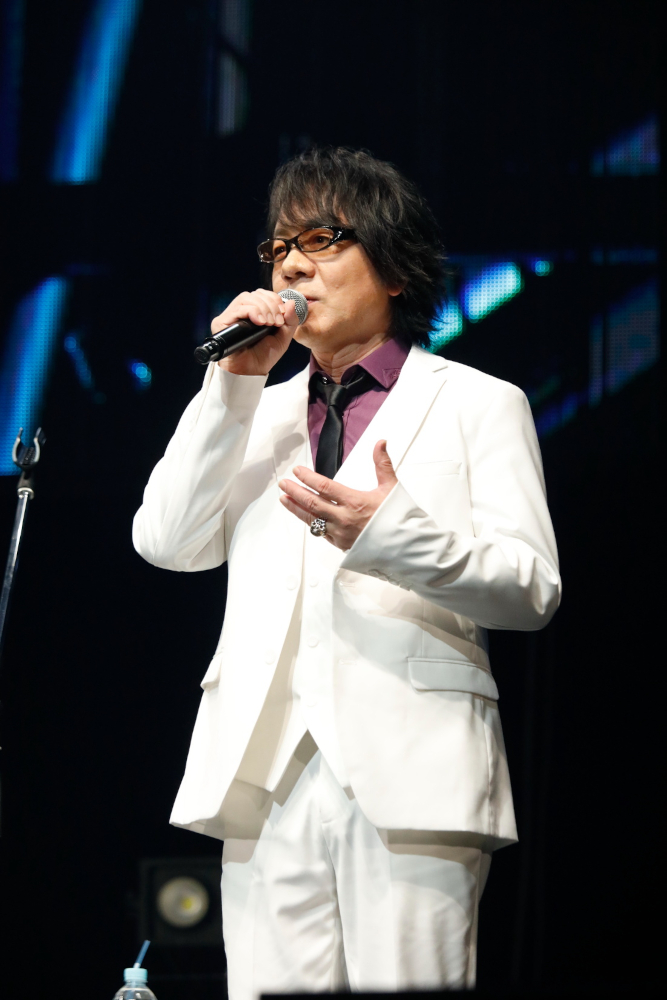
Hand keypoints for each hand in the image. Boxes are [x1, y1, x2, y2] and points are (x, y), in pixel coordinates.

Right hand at [213, 289, 299, 375]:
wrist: (251, 371)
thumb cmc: (264, 356)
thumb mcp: (283, 337)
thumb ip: (290, 320)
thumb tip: (291, 302)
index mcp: (255, 312)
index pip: (262, 294)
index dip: (274, 299)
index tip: (282, 314)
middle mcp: (242, 311)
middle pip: (255, 294)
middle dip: (271, 304)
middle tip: (276, 321)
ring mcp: (231, 316)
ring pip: (246, 298)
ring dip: (262, 308)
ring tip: (269, 323)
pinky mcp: (222, 322)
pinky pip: (238, 308)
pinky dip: (252, 312)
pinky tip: (260, 323)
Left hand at [278, 440, 397, 550]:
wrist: (405, 546)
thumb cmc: (398, 518)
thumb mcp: (391, 488)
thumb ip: (382, 464)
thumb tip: (380, 443)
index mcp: (355, 502)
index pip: (325, 487)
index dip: (308, 478)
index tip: (298, 471)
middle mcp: (344, 518)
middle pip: (313, 503)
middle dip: (295, 492)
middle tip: (284, 483)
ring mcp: (340, 533)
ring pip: (312, 520)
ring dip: (296, 508)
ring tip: (285, 499)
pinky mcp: (341, 544)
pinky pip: (320, 533)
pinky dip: (310, 523)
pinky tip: (304, 516)